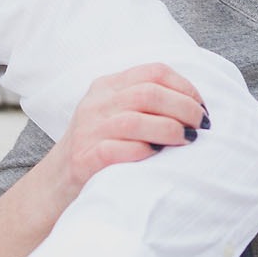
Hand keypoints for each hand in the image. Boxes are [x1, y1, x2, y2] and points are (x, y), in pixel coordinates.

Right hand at [40, 63, 206, 208]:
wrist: (55, 184)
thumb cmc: (99, 149)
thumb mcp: (115, 114)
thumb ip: (145, 103)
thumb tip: (196, 107)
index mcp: (107, 86)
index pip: (154, 71)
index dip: (185, 87)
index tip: (202, 107)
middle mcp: (95, 104)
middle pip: (148, 93)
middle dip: (184, 109)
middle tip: (200, 127)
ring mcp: (87, 131)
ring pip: (135, 120)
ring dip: (169, 130)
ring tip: (186, 141)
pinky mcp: (82, 159)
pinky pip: (115, 150)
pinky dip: (141, 152)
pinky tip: (156, 156)